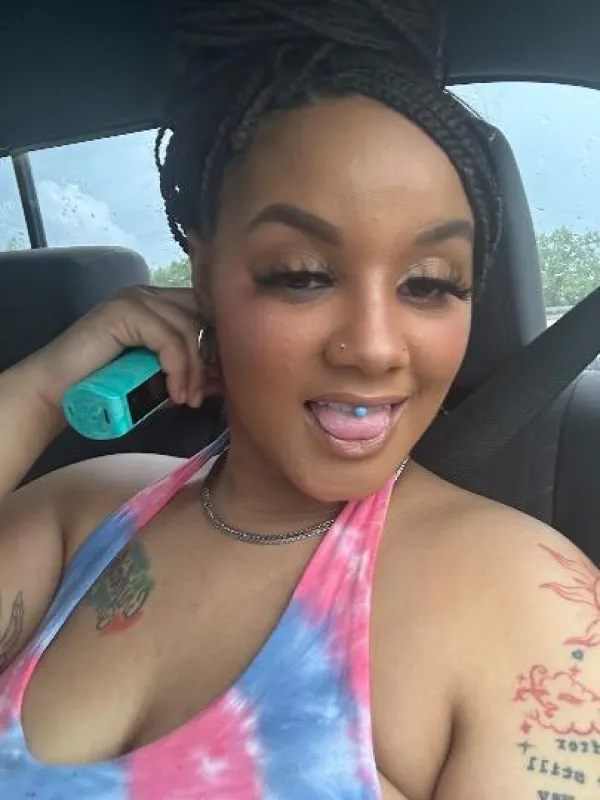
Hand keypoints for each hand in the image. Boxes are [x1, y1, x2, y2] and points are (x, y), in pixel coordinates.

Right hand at [30, 286, 212, 410]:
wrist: (59, 392)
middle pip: (200, 316)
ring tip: (186, 399)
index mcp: (158, 303)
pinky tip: (175, 393)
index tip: (218, 381)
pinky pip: (168, 338)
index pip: (204, 311)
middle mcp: (148, 294)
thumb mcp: (157, 373)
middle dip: (209, 357)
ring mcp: (134, 299)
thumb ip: (185, 367)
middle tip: (204, 393)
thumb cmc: (108, 387)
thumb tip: (222, 377)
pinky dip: (177, 368)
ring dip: (192, 370)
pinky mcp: (124, 310)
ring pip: (187, 328)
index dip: (217, 344)